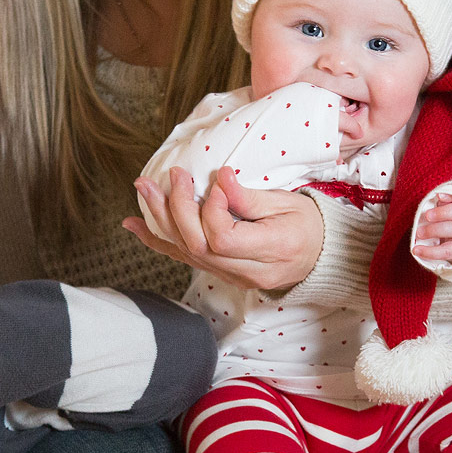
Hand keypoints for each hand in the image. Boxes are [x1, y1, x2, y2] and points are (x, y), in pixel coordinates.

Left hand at [122, 166, 323, 291]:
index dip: (212, 210)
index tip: (217, 183)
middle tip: (172, 175)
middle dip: (177, 209)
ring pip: (186, 252)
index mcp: (272, 251)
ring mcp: (232, 277)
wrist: (318, 258)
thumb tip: (220, 178)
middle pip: (199, 247)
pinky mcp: (220, 274)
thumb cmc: (307, 226)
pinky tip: (134, 225)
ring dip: (159, 219)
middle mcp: (247, 272)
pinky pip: (183, 258)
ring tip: (144, 188)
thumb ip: (249, 197)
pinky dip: (156, 240)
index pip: (224, 239)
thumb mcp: (287, 204)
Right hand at [412, 193, 451, 267]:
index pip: (449, 251)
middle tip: (419, 232)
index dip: (432, 252)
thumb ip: (434, 242)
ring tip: (427, 215)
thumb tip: (417, 241)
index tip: (415, 250)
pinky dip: (451, 196)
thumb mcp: (447, 244)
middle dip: (436, 230)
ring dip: (443, 213)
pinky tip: (439, 197)